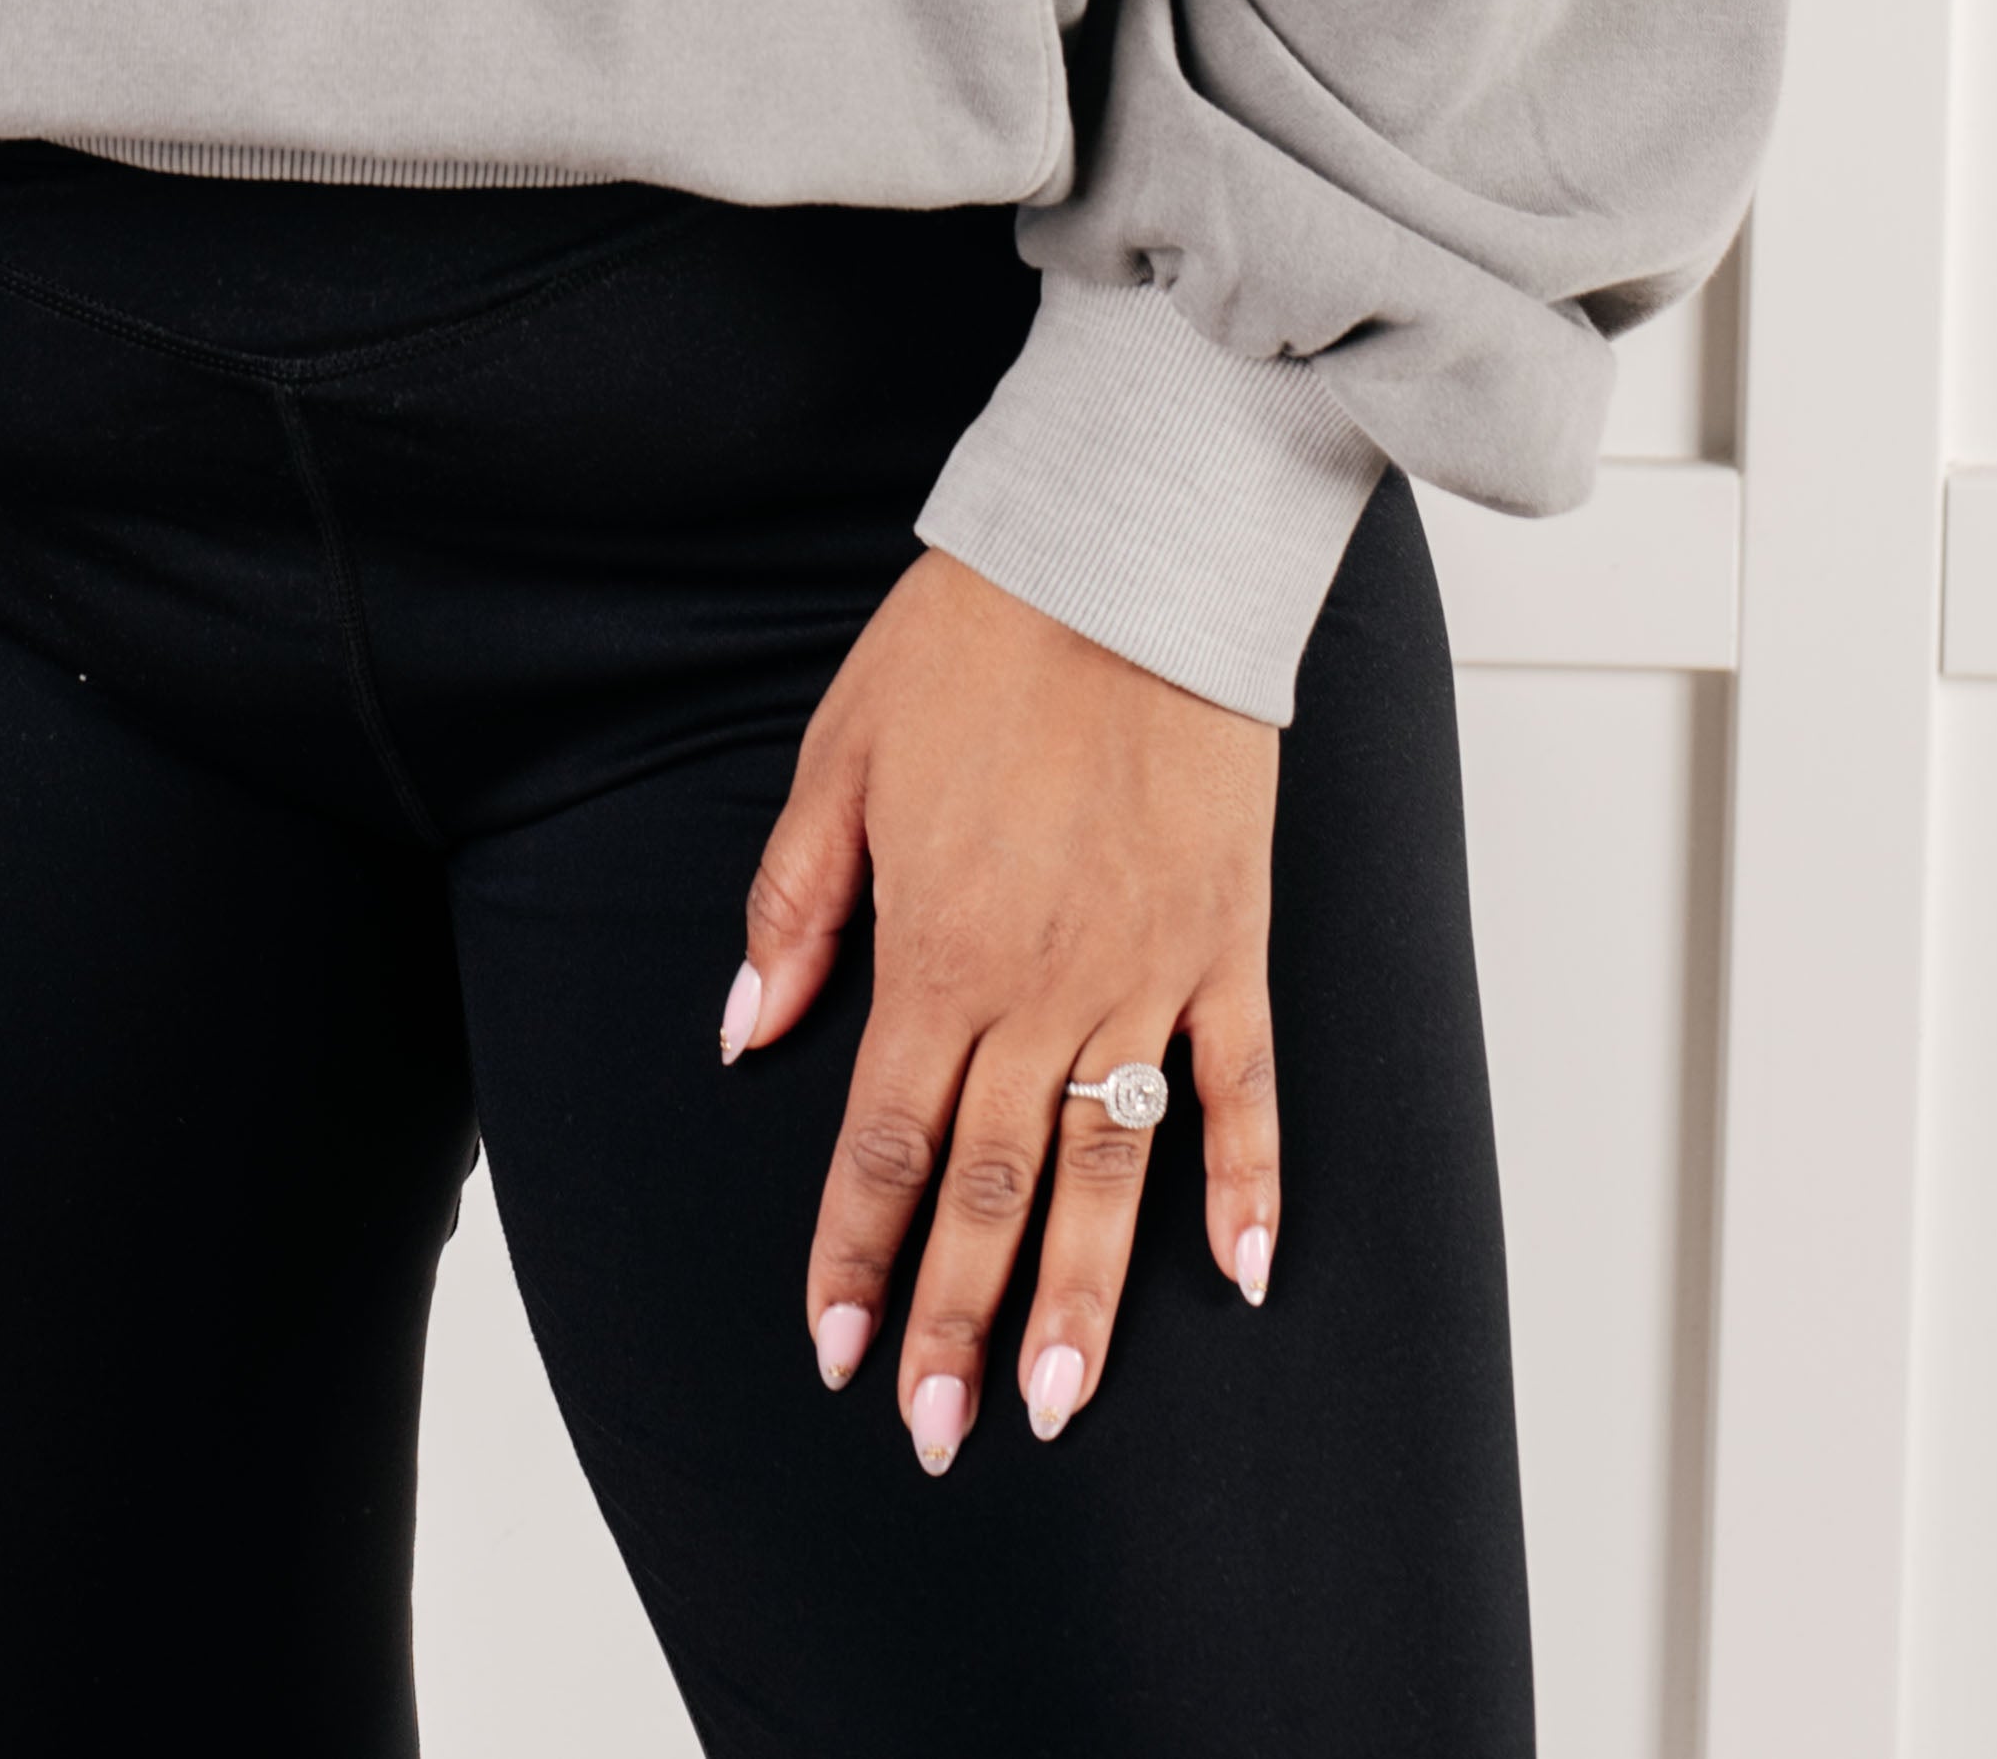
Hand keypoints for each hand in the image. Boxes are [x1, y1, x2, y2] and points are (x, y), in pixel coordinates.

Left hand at [725, 545, 1278, 1463]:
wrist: (1121, 561)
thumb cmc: (969, 645)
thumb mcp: (838, 758)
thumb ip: (793, 906)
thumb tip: (747, 1033)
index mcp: (932, 949)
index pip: (883, 1143)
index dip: (856, 1255)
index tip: (837, 1352)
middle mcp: (1038, 985)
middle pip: (987, 1187)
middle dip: (954, 1321)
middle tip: (938, 1436)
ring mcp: (1145, 974)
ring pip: (1108, 1171)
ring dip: (1080, 1297)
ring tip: (1053, 1407)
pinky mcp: (1228, 942)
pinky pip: (1244, 1088)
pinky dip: (1249, 1184)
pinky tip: (1246, 1275)